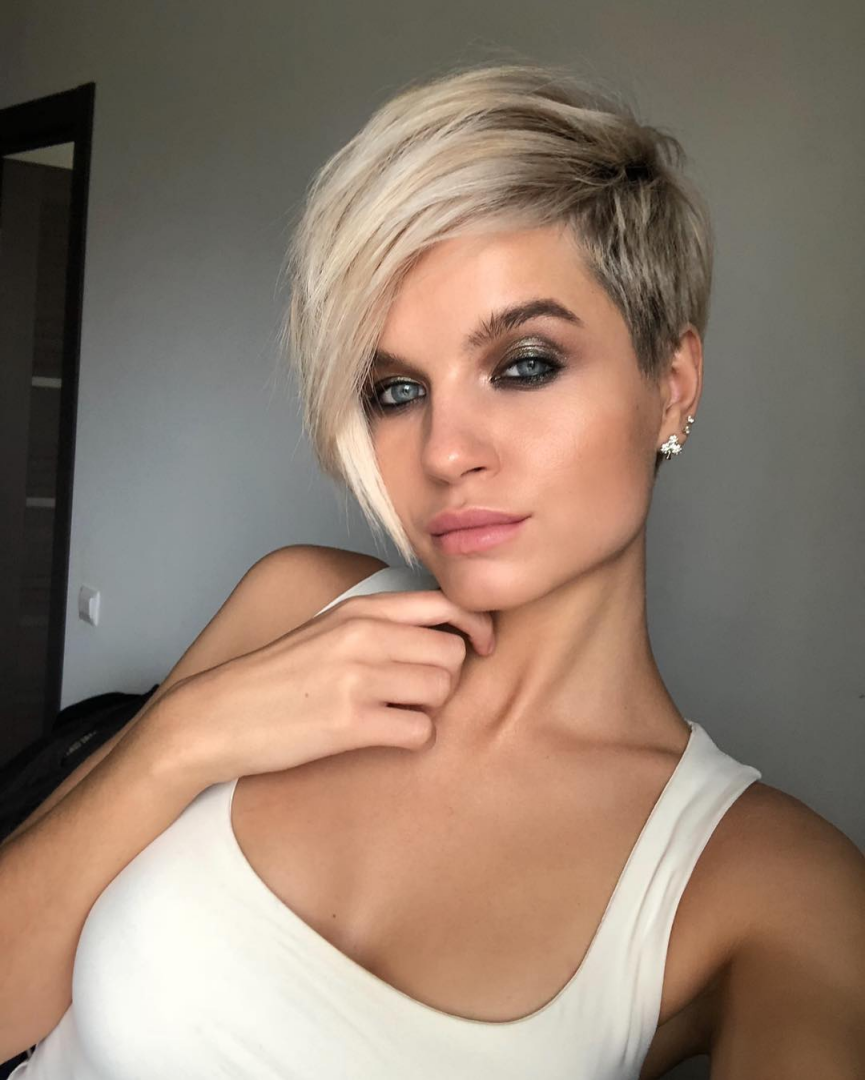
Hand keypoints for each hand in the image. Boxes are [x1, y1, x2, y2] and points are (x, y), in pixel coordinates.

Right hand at [161, 588, 494, 785]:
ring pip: (441, 692)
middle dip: (444, 680)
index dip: (476, 626)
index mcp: (358, 610)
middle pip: (452, 655)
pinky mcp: (348, 724)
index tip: (482, 647)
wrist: (216, 717)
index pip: (445, 604)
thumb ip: (379, 626)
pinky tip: (383, 738)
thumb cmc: (274, 679)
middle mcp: (361, 637)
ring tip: (393, 716)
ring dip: (428, 710)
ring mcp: (356, 679)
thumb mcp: (326, 632)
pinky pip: (419, 732)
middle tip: (415, 696)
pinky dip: (411, 739)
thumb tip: (443, 635)